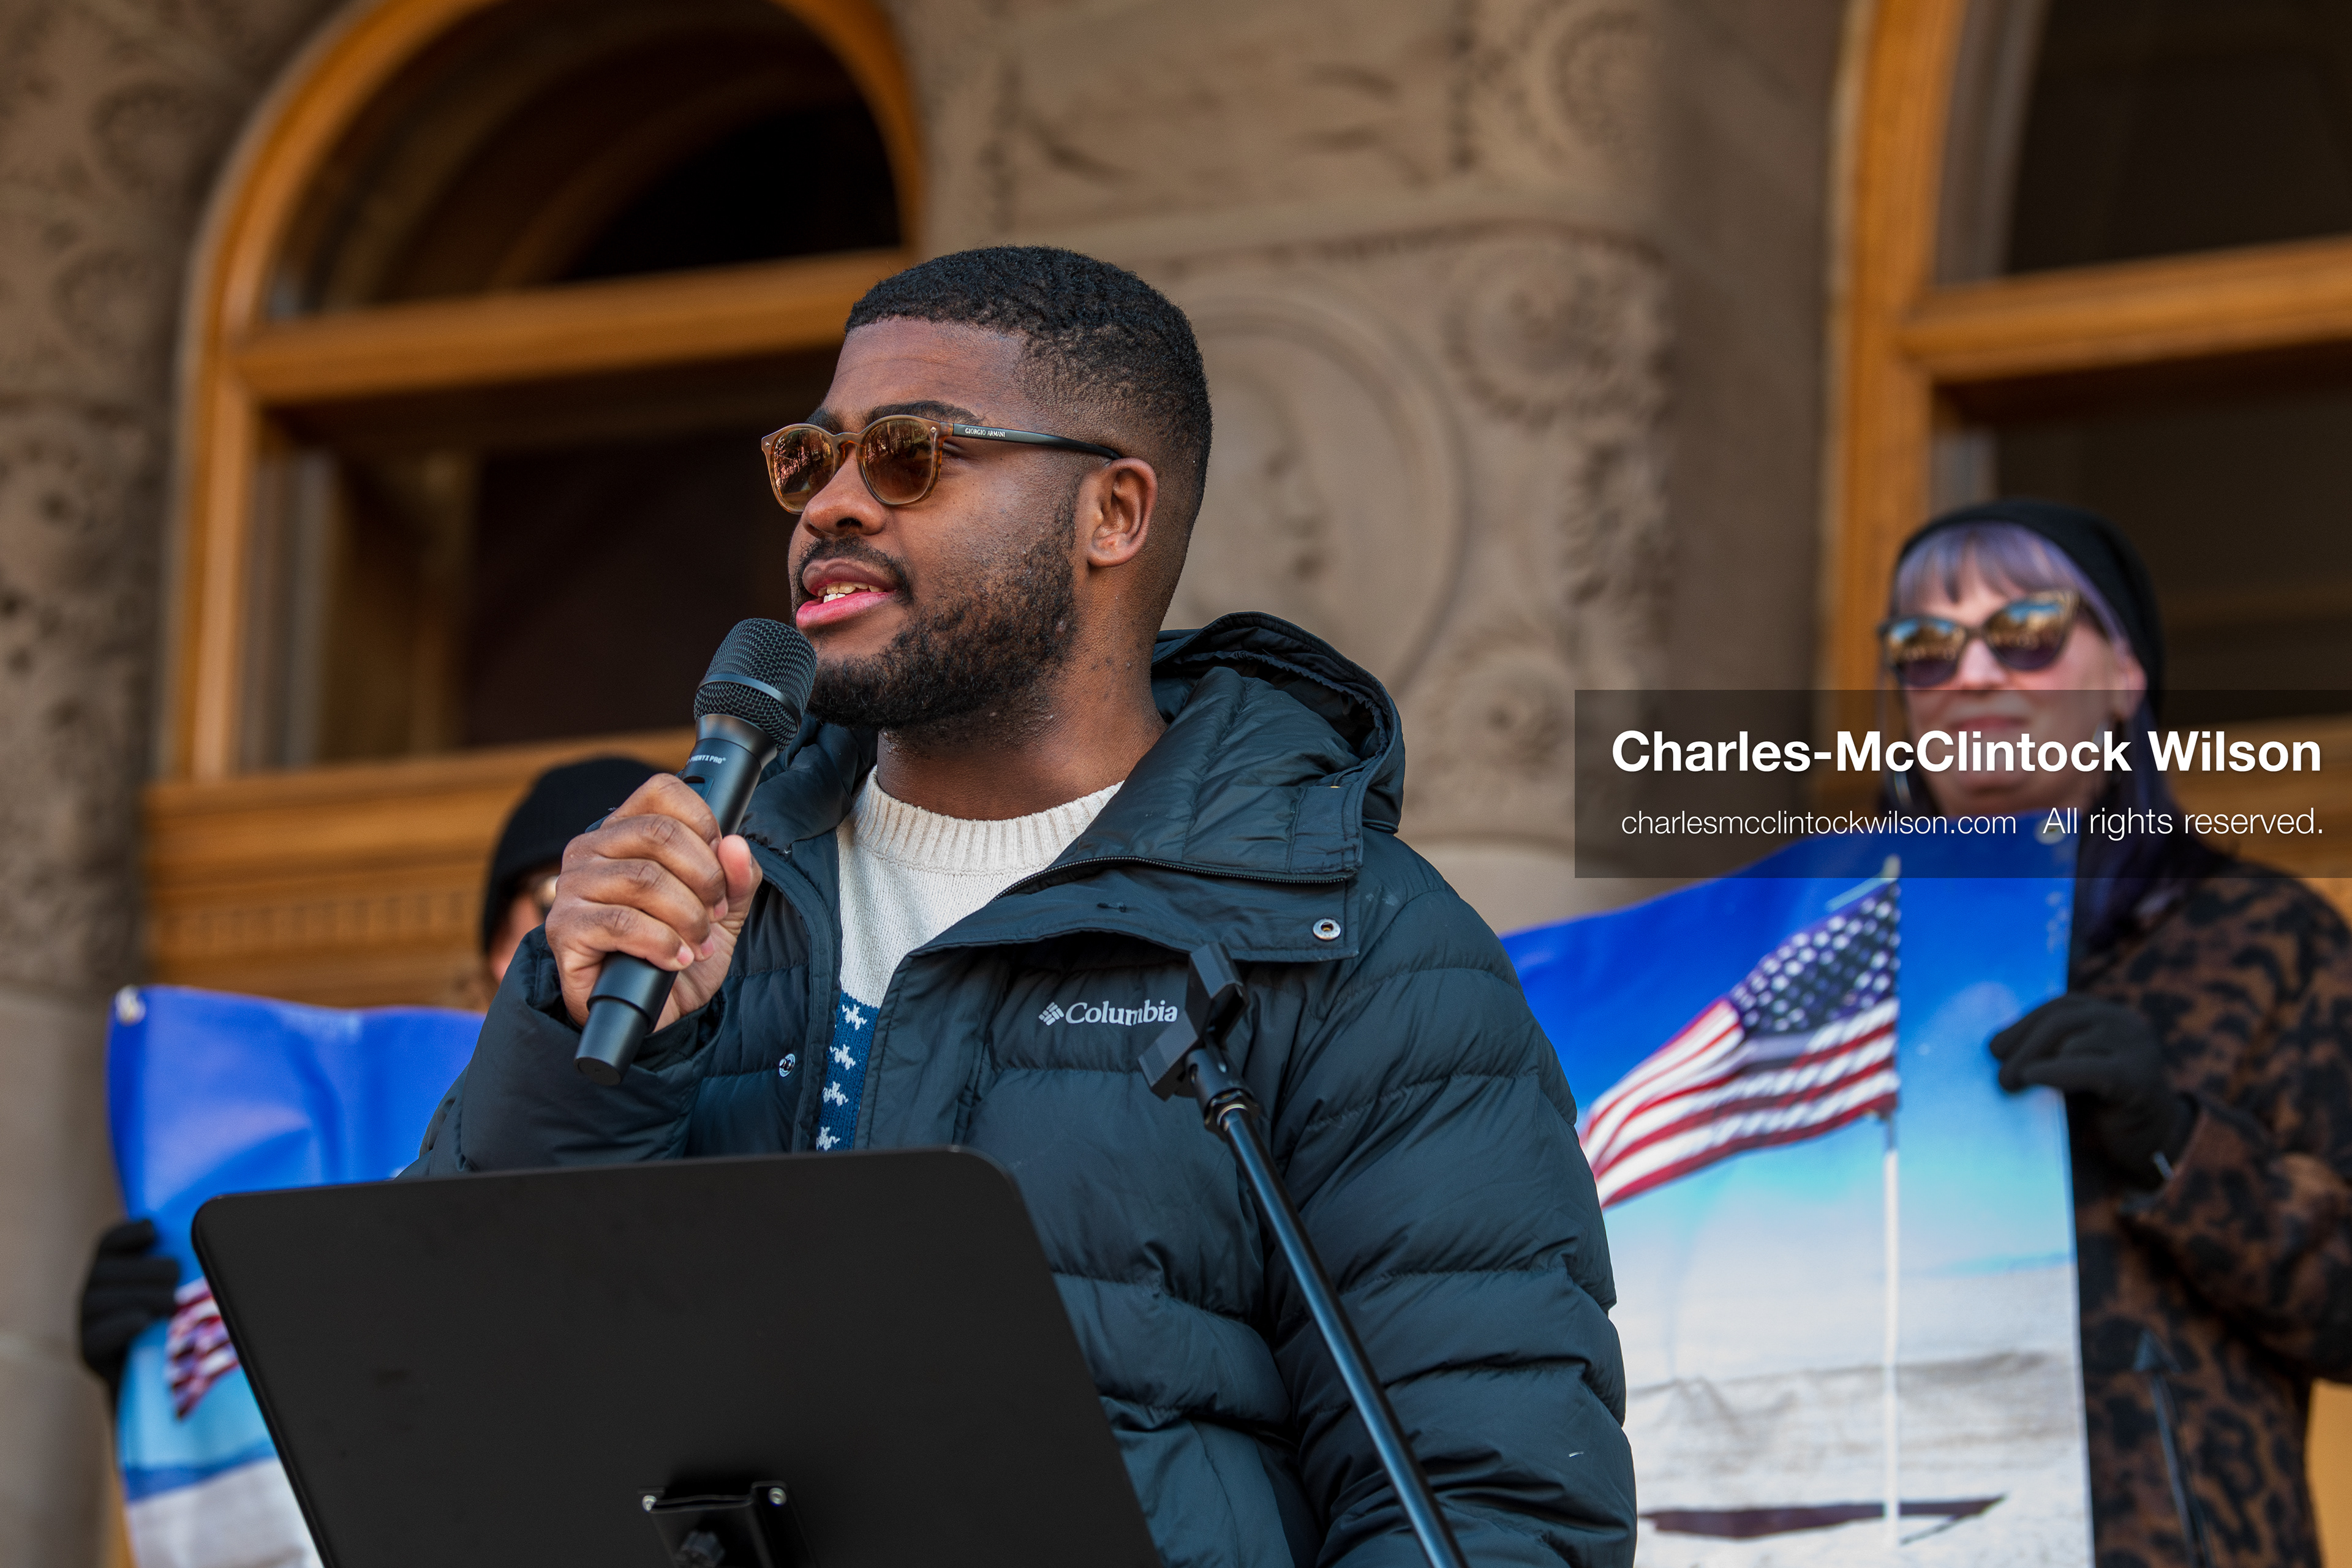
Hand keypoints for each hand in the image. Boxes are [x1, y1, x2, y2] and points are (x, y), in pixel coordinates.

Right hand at [80, 1218, 179, 1402]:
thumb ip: (186, 1266)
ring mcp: (86, 1323)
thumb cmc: (180, 1325)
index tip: (153, 1228)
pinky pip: (97, 1335)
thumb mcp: (181, 1291)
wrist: (162, 1381)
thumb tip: (220, 1241)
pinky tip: (144, 1321)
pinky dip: (122, 1325)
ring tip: (171, 1303)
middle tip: (176, 1275)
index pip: (110, 1242)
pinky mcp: (89, 1352)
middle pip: (107, 1269)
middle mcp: (93, 1292)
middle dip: (146, 1270)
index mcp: (113, 1269)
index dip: (128, 1233)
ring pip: (100, 1299)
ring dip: (141, 1297)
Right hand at [543, 774, 761, 1028]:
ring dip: (688, 917)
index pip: (662, 791)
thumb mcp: (724, 911)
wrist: (653, 1011)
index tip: (721, 864)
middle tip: (716, 912)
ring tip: (698, 943)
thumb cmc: (681, 950)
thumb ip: (738, 876)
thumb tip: (735, 845)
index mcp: (625, 830)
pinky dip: (663, 943)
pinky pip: (623, 923)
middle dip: (704, 877)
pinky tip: (675, 959)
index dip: (704, 823)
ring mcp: (571, 887)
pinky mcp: (564, 929)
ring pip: (644, 879)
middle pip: (659, 834)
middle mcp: (590, 849)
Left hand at [1990, 994, 2193, 1187]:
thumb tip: (1994, 1049)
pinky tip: (2032, 1077)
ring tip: (2008, 1082)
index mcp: (2107, 1015)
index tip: (1993, 1048)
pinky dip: (2056, 1071)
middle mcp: (2126, 1022)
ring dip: (2032, 1059)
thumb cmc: (2102, 1106)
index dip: (2022, 1024)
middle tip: (1999, 1075)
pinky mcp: (2140, 1077)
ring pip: (2073, 1041)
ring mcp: (2138, 1047)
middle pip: (2061, 1020)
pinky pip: (2090, 1069)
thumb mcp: (2072, 1070)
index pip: (2058, 1007)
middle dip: (2023, 1045)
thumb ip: (2046, 1053)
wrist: (2150, 1143)